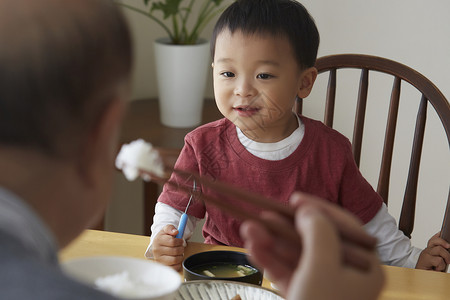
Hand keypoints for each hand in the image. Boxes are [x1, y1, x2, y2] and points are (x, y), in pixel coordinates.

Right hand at [151, 225, 184, 270]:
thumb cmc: (164, 237)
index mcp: (158, 240)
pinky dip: (178, 264)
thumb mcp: (166, 229)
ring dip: (180, 256)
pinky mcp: (162, 266)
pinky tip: (176, 259)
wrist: (158, 245)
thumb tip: (175, 232)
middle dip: (181, 248)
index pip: (172, 242)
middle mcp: (156, 250)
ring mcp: (159, 259)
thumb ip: (170, 228)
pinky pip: (174, 268)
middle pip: (175, 251)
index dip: (179, 241)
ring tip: (178, 253)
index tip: (180, 241)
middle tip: (180, 247)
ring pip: (175, 260)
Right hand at [240, 192, 383, 299]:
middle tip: (264, 214)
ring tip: (248, 228)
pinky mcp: (301, 295)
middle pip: (314, 239)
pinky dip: (269, 260)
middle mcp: (345, 275)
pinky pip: (285, 272)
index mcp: (364, 267)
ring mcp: (321, 286)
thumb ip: (318, 232)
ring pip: (295, 255)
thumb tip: (309, 210)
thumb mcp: (323, 266)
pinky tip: (252, 246)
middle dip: (285, 227)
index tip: (295, 199)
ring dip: (271, 241)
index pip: (344, 227)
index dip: (320, 209)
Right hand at [416, 231, 449, 270]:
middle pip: (436, 241)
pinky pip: (438, 260)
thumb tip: (448, 247)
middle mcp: (427, 251)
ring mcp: (425, 254)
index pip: (434, 240)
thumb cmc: (432, 272)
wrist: (423, 280)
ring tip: (441, 266)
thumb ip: (443, 254)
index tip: (442, 232)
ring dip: (445, 259)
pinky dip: (440, 266)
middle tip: (448, 251)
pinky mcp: (425, 259)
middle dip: (444, 244)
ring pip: (439, 249)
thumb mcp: (440, 263)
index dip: (438, 236)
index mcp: (430, 251)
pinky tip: (436, 269)